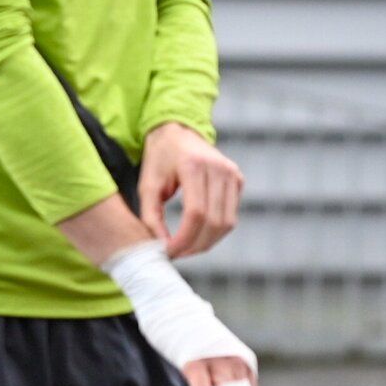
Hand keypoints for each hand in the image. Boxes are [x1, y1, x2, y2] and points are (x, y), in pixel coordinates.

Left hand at [139, 123, 243, 257]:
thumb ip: (151, 216)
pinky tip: (198, 235)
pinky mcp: (238, 180)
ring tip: (186, 248)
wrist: (178, 131)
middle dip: (195, 245)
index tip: (169, 251)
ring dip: (207, 242)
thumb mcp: (147, 184)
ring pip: (227, 223)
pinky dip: (216, 231)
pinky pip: (231, 215)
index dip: (184, 238)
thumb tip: (162, 247)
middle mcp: (219, 168)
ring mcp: (232, 174)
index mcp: (193, 165)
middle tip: (177, 254)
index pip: (196, 213)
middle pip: (214, 221)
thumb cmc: (159, 158)